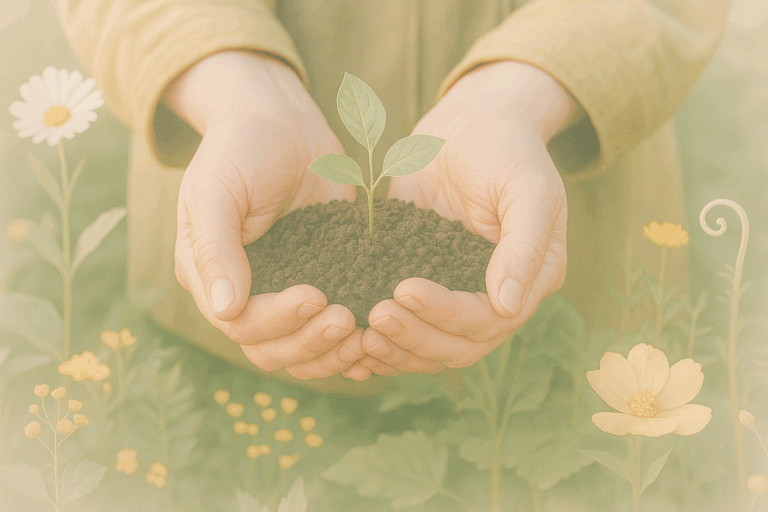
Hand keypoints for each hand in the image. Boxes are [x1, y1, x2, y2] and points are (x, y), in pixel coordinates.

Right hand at [168, 51, 364, 379]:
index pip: (241, 324)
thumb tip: (224, 310)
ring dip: (332, 351)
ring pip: (303, 349)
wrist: (283, 122)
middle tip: (346, 318)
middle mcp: (244, 294)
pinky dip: (350, 341)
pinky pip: (330, 328)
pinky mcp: (322, 280)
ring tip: (366, 334)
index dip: (278, 320)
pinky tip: (376, 339)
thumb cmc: (241, 147)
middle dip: (310, 342)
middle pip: (272, 349)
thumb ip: (214, 247)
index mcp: (210, 277)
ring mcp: (283, 291)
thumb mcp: (216, 190)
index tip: (315, 296)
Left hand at [349, 62, 579, 378]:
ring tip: (359, 334)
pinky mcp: (421, 280)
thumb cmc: (507, 148)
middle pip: (456, 346)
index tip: (404, 290)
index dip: (446, 314)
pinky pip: (405, 323)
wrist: (472, 121)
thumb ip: (524, 246)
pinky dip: (383, 339)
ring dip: (396, 347)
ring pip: (428, 345)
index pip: (488, 321)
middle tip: (375, 317)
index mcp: (528, 281)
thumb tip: (507, 307)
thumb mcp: (528, 188)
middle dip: (415, 338)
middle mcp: (493, 298)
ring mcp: (455, 293)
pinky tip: (351, 338)